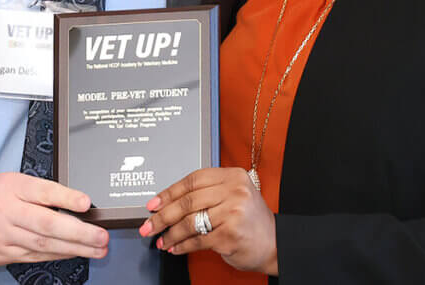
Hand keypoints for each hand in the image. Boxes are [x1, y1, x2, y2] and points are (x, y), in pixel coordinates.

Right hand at [0, 172, 108, 266]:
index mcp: (12, 186)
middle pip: (46, 224)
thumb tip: (74, 202)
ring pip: (43, 245)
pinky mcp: (0, 254)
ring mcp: (3, 236)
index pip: (43, 191)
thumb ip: (38, 191)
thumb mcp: (10, 182)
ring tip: (97, 248)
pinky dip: (56, 256)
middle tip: (101, 236)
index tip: (86, 203)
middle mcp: (7, 211)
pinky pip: (33, 256)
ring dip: (74, 248)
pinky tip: (73, 254)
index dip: (66, 197)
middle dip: (78, 232)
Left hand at [138, 167, 276, 274]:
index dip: (169, 192)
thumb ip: (207, 193)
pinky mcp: (229, 235)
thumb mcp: (233, 195)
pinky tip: (175, 248)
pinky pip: (198, 240)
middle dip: (163, 215)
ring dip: (170, 234)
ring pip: (190, 222)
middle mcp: (233, 191)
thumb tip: (168, 202)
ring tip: (161, 240)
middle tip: (148, 225)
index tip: (153, 203)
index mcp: (232, 175)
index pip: (192, 180)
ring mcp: (232, 212)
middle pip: (188, 201)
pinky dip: (182, 246)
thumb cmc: (250, 219)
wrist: (275, 243)